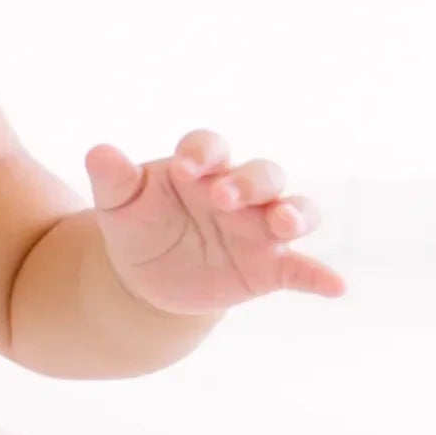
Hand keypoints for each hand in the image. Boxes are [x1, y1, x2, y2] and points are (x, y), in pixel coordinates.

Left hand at [86, 132, 347, 312]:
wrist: (146, 278)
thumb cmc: (138, 226)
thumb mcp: (119, 204)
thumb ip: (113, 178)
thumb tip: (99, 152)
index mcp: (201, 168)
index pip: (211, 147)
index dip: (203, 153)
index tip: (184, 168)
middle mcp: (240, 193)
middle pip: (263, 174)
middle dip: (250, 182)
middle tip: (223, 197)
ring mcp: (260, 229)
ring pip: (294, 211)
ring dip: (295, 214)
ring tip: (285, 224)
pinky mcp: (270, 267)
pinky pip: (302, 269)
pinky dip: (320, 275)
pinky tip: (336, 287)